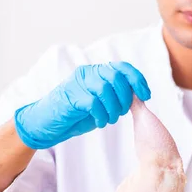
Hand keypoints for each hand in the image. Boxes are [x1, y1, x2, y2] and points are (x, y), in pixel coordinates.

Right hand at [14, 62, 150, 148]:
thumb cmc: (76, 114)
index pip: (123, 68)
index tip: (146, 95)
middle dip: (125, 98)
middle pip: (116, 77)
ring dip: (113, 108)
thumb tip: (138, 96)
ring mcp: (77, 83)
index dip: (137, 80)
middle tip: (122, 113)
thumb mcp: (101, 103)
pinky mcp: (70, 96)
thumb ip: (117, 96)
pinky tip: (100, 122)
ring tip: (110, 119)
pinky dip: (101, 115)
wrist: (46, 123)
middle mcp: (87, 73)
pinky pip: (93, 103)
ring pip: (105, 89)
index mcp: (97, 72)